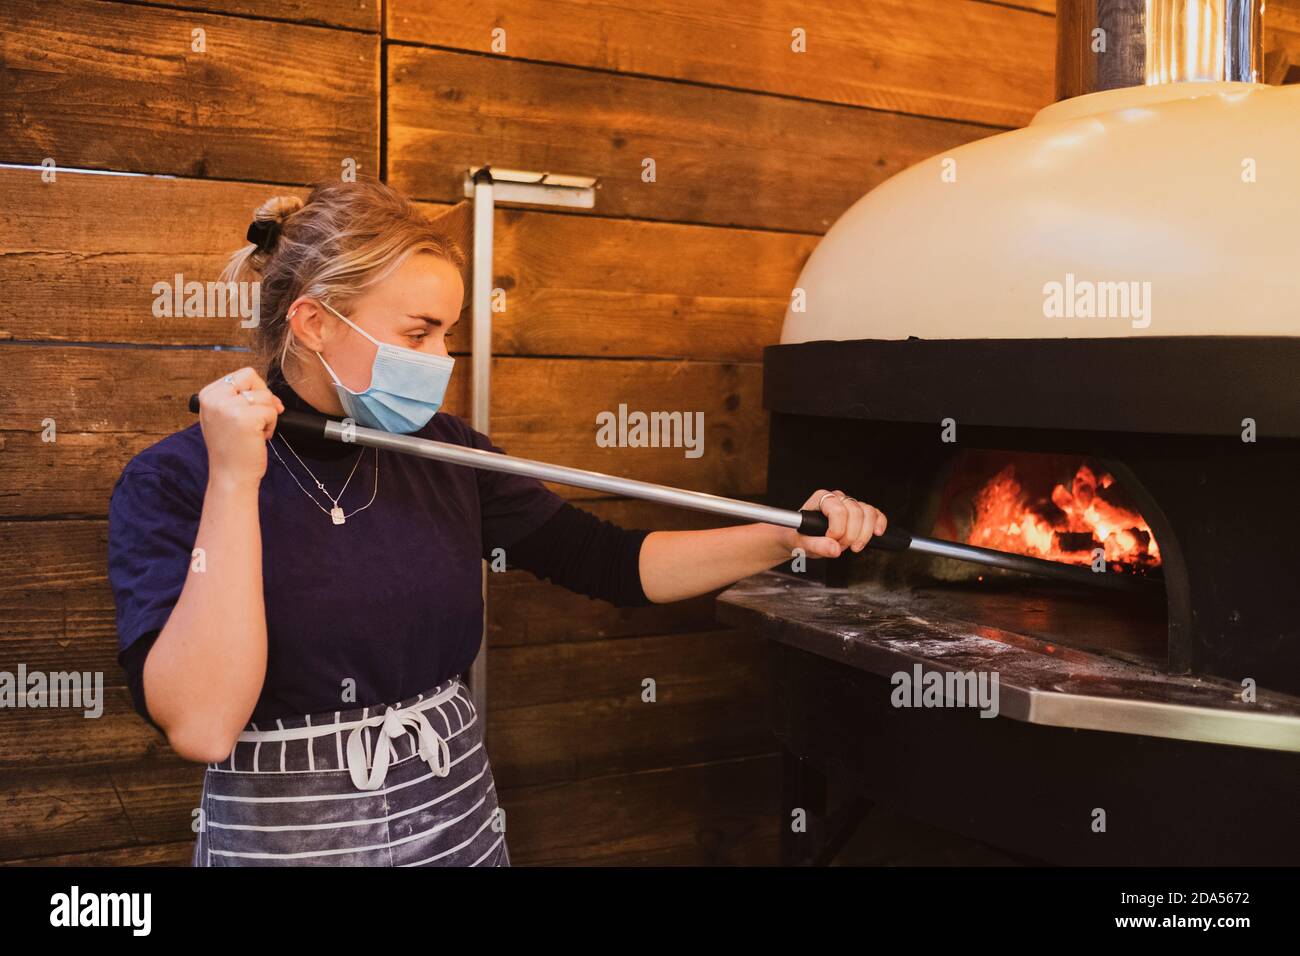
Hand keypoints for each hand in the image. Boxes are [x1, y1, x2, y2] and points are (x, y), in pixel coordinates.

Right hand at [197, 367, 284, 489]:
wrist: (230, 476)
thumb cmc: (231, 449)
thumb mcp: (222, 417)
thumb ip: (235, 398)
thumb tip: (263, 388)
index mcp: (207, 395)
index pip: (243, 375)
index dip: (256, 390)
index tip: (255, 408)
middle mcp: (215, 398)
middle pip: (253, 378)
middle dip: (264, 398)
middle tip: (260, 419)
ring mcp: (229, 407)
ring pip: (265, 396)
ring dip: (268, 415)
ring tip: (255, 432)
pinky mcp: (245, 418)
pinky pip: (272, 411)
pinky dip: (272, 425)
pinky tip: (258, 438)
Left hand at [787, 489, 886, 558]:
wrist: (802, 538)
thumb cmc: (800, 537)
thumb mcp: (801, 544)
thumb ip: (816, 545)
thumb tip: (834, 549)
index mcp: (820, 499)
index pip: (838, 511)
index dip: (838, 530)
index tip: (831, 541)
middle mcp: (837, 498)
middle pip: (856, 513)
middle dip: (850, 535)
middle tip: (839, 547)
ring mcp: (850, 504)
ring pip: (868, 513)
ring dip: (863, 534)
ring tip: (852, 546)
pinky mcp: (861, 512)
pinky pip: (876, 514)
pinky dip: (879, 524)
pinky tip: (876, 533)